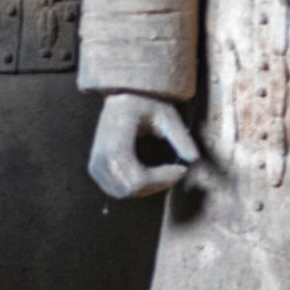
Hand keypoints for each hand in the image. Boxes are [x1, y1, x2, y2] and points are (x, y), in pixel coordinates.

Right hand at [89, 93, 205, 200]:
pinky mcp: (95, 169)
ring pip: (123, 192)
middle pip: (130, 188)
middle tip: (176, 172)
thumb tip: (195, 159)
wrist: (121, 97)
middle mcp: (101, 155)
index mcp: (116, 139)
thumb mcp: (167, 115)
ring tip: (165, 173)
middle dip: (157, 184)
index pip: (136, 177)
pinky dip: (136, 188)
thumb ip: (181, 137)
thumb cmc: (145, 104)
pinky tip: (151, 175)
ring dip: (148, 188)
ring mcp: (95, 165)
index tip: (181, 169)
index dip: (161, 179)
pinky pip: (116, 189)